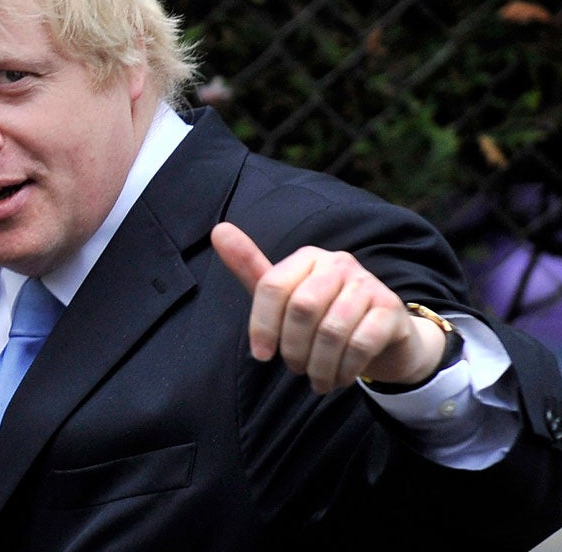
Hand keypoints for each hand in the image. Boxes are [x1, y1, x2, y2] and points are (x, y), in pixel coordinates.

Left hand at [210, 222, 446, 393]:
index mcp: (308, 257)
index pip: (272, 286)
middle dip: (293, 348)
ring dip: (319, 366)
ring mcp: (369, 284)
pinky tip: (339, 378)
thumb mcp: (285, 297)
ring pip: (332, 330)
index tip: (261, 355)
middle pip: (302, 308)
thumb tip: (218, 229)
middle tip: (295, 369)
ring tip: (317, 380)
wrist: (384, 337)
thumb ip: (252, 271)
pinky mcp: (391, 310)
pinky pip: (361, 344)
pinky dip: (345, 369)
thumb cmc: (323, 315)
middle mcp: (339, 263)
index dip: (261, 325)